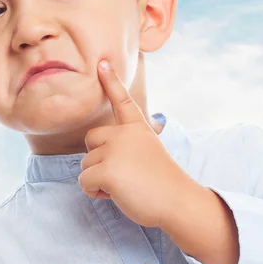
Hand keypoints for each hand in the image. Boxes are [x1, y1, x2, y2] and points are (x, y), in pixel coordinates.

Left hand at [78, 59, 195, 228]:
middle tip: (123, 173)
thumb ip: (129, 146)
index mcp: (137, 129)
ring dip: (99, 179)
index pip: (122, 100)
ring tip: (126, 186)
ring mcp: (115, 150)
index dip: (111, 80)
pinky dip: (95, 192)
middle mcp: (124, 134)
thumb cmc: (163, 184)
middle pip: (91, 140)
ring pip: (85, 165)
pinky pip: (84, 181)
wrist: (178, 201)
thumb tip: (107, 153)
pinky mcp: (107, 170)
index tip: (102, 62)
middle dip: (97, 158)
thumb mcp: (149, 153)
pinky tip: (116, 193)